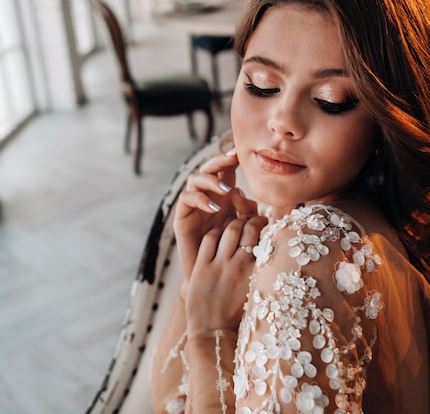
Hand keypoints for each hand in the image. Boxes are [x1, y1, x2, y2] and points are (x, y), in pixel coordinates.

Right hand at [174, 150, 258, 277]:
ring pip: (195, 178)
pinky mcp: (182, 216)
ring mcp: (193, 205)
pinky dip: (200, 199)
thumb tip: (242, 194)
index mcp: (223, 195)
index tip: (243, 154)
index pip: (226, 170)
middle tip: (233, 159)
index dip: (232, 159)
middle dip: (220, 161)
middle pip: (209, 168)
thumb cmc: (232, 252)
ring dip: (211, 180)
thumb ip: (248, 211)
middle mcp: (206, 195)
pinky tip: (214, 207)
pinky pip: (186, 198)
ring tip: (226, 190)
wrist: (213, 275)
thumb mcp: (245, 229)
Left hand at [182, 216, 267, 335]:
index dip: (264, 226)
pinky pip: (209, 240)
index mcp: (256, 274)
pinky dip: (215, 232)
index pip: (264, 238)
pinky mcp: (201, 268)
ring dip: (233, 223)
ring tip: (236, 223)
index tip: (264, 224)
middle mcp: (239, 267)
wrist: (214, 333)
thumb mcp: (257, 294)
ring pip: (229, 230)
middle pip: (247, 229)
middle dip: (251, 219)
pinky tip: (218, 234)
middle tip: (251, 219)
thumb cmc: (238, 316)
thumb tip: (272, 253)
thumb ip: (263, 273)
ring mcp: (219, 266)